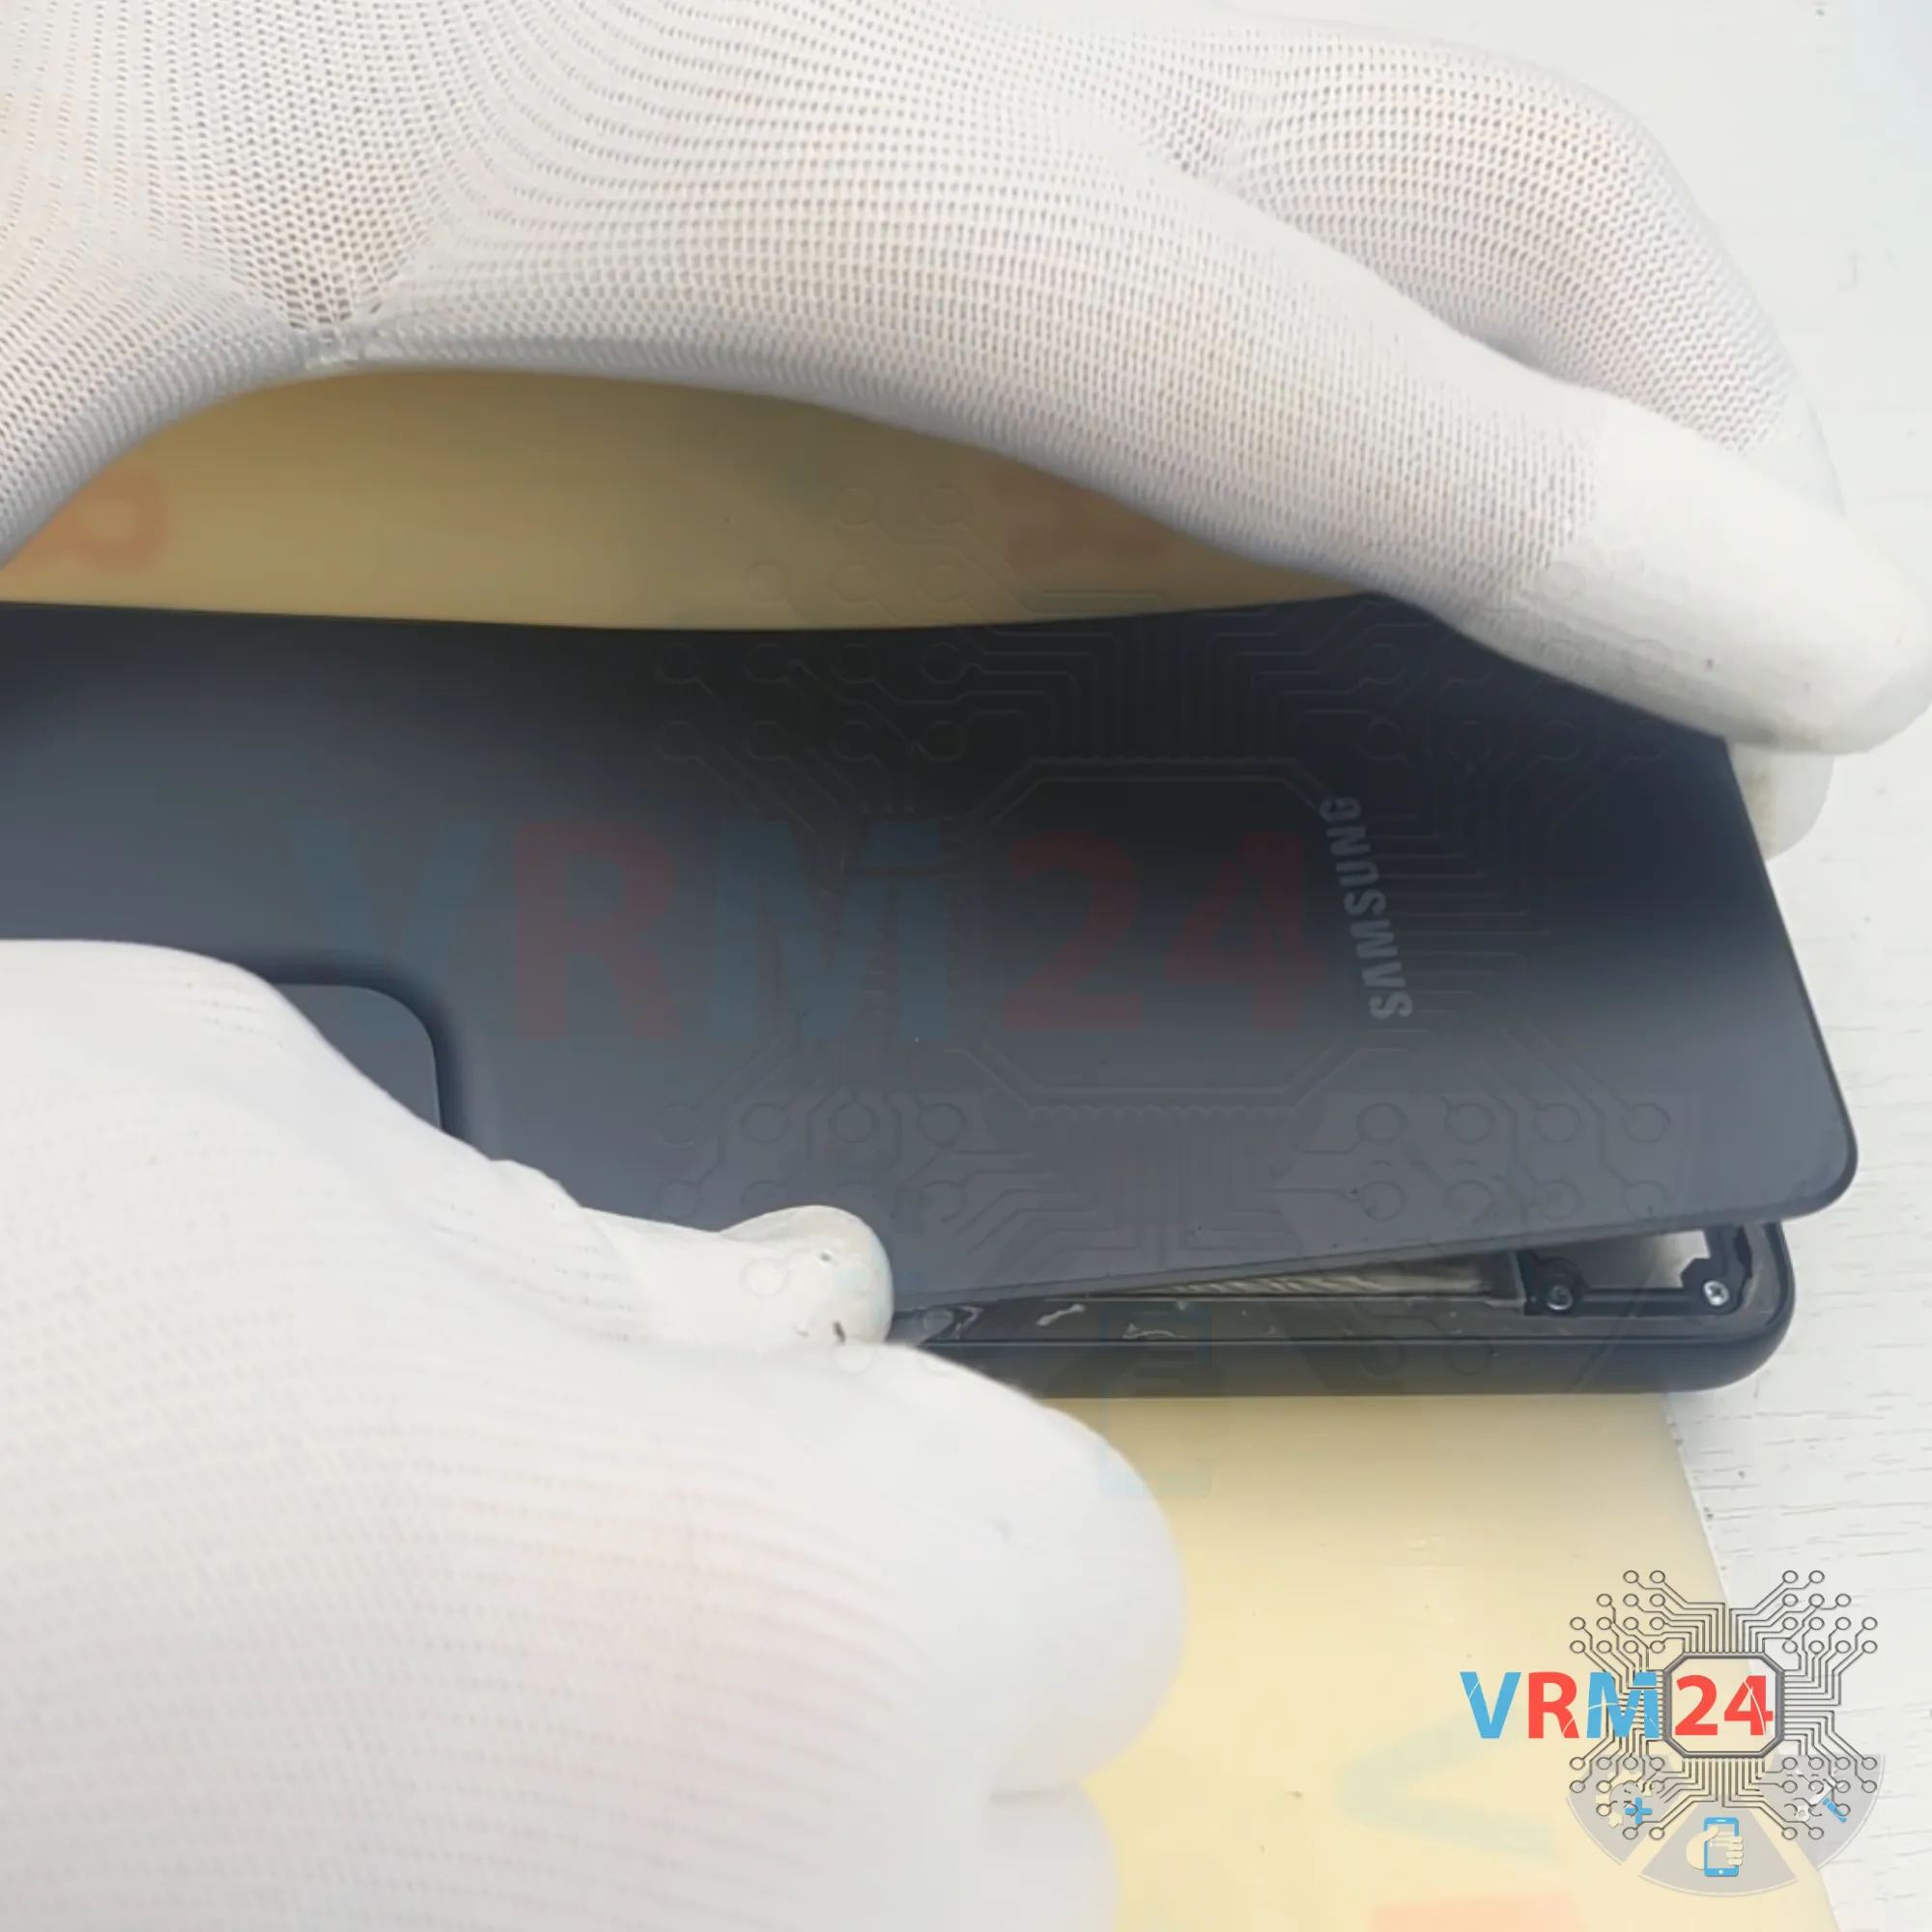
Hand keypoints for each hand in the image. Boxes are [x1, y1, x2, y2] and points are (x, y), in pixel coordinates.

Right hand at [0, 942, 1183, 1928]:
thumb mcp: (270, 1143)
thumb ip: (589, 1261)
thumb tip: (794, 1296)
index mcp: (769, 1647)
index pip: (1093, 1592)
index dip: (950, 1495)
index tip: (805, 1433)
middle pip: (1014, 1870)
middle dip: (875, 1718)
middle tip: (622, 1595)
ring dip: (741, 1869)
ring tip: (463, 1729)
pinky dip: (539, 1911)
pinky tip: (344, 1815)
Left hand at [5, 0, 1928, 848]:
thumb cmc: (79, 59)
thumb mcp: (130, 343)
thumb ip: (285, 628)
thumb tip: (348, 955)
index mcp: (794, 133)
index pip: (1340, 379)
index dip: (1629, 559)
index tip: (1823, 690)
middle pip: (1496, 173)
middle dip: (1696, 412)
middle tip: (1777, 627)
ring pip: (1416, 81)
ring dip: (1576, 303)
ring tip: (1630, 510)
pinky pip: (1259, 83)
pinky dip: (1380, 227)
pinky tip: (1350, 349)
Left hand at [1689, 1823, 1746, 1874]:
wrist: (1691, 1856)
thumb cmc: (1696, 1844)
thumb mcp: (1701, 1837)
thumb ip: (1708, 1833)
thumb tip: (1716, 1827)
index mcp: (1721, 1839)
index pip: (1733, 1838)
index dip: (1736, 1837)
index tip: (1735, 1837)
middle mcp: (1726, 1848)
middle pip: (1738, 1847)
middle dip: (1736, 1846)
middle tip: (1730, 1846)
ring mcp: (1726, 1857)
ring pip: (1738, 1855)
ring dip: (1736, 1854)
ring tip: (1727, 1854)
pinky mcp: (1725, 1865)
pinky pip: (1734, 1865)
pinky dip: (1734, 1863)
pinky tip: (1729, 1861)